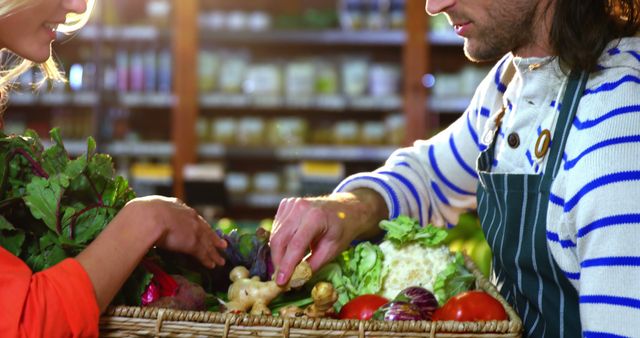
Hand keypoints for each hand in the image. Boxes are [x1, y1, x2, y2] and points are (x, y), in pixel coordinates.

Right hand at [125, 196, 226, 267]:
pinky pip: (203, 253)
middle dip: (213, 238)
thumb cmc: (141, 213)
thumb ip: (148, 212)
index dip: (198, 224)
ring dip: (214, 253)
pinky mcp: (193, 242)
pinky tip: (212, 265)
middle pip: (204, 229)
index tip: (202, 228)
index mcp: (176, 206)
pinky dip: (208, 259)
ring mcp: (193, 229)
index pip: (191, 216)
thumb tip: (138, 216)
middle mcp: (188, 216)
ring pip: (207, 243)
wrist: (148, 218)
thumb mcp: (146, 208)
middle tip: (222, 244)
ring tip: (220, 261)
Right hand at [269, 190, 386, 285]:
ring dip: (277, 253)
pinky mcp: (286, 204)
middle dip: (278, 261)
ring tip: (286, 265)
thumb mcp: (331, 250)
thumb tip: (294, 280)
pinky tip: (288, 247)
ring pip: (275, 234)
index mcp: (316, 217)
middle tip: (281, 278)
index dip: (286, 265)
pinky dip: (279, 241)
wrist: (344, 209)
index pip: (295, 244)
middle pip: (280, 239)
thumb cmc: (340, 230)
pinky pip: (276, 227)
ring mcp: (291, 203)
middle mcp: (300, 207)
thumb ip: (313, 265)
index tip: (280, 282)